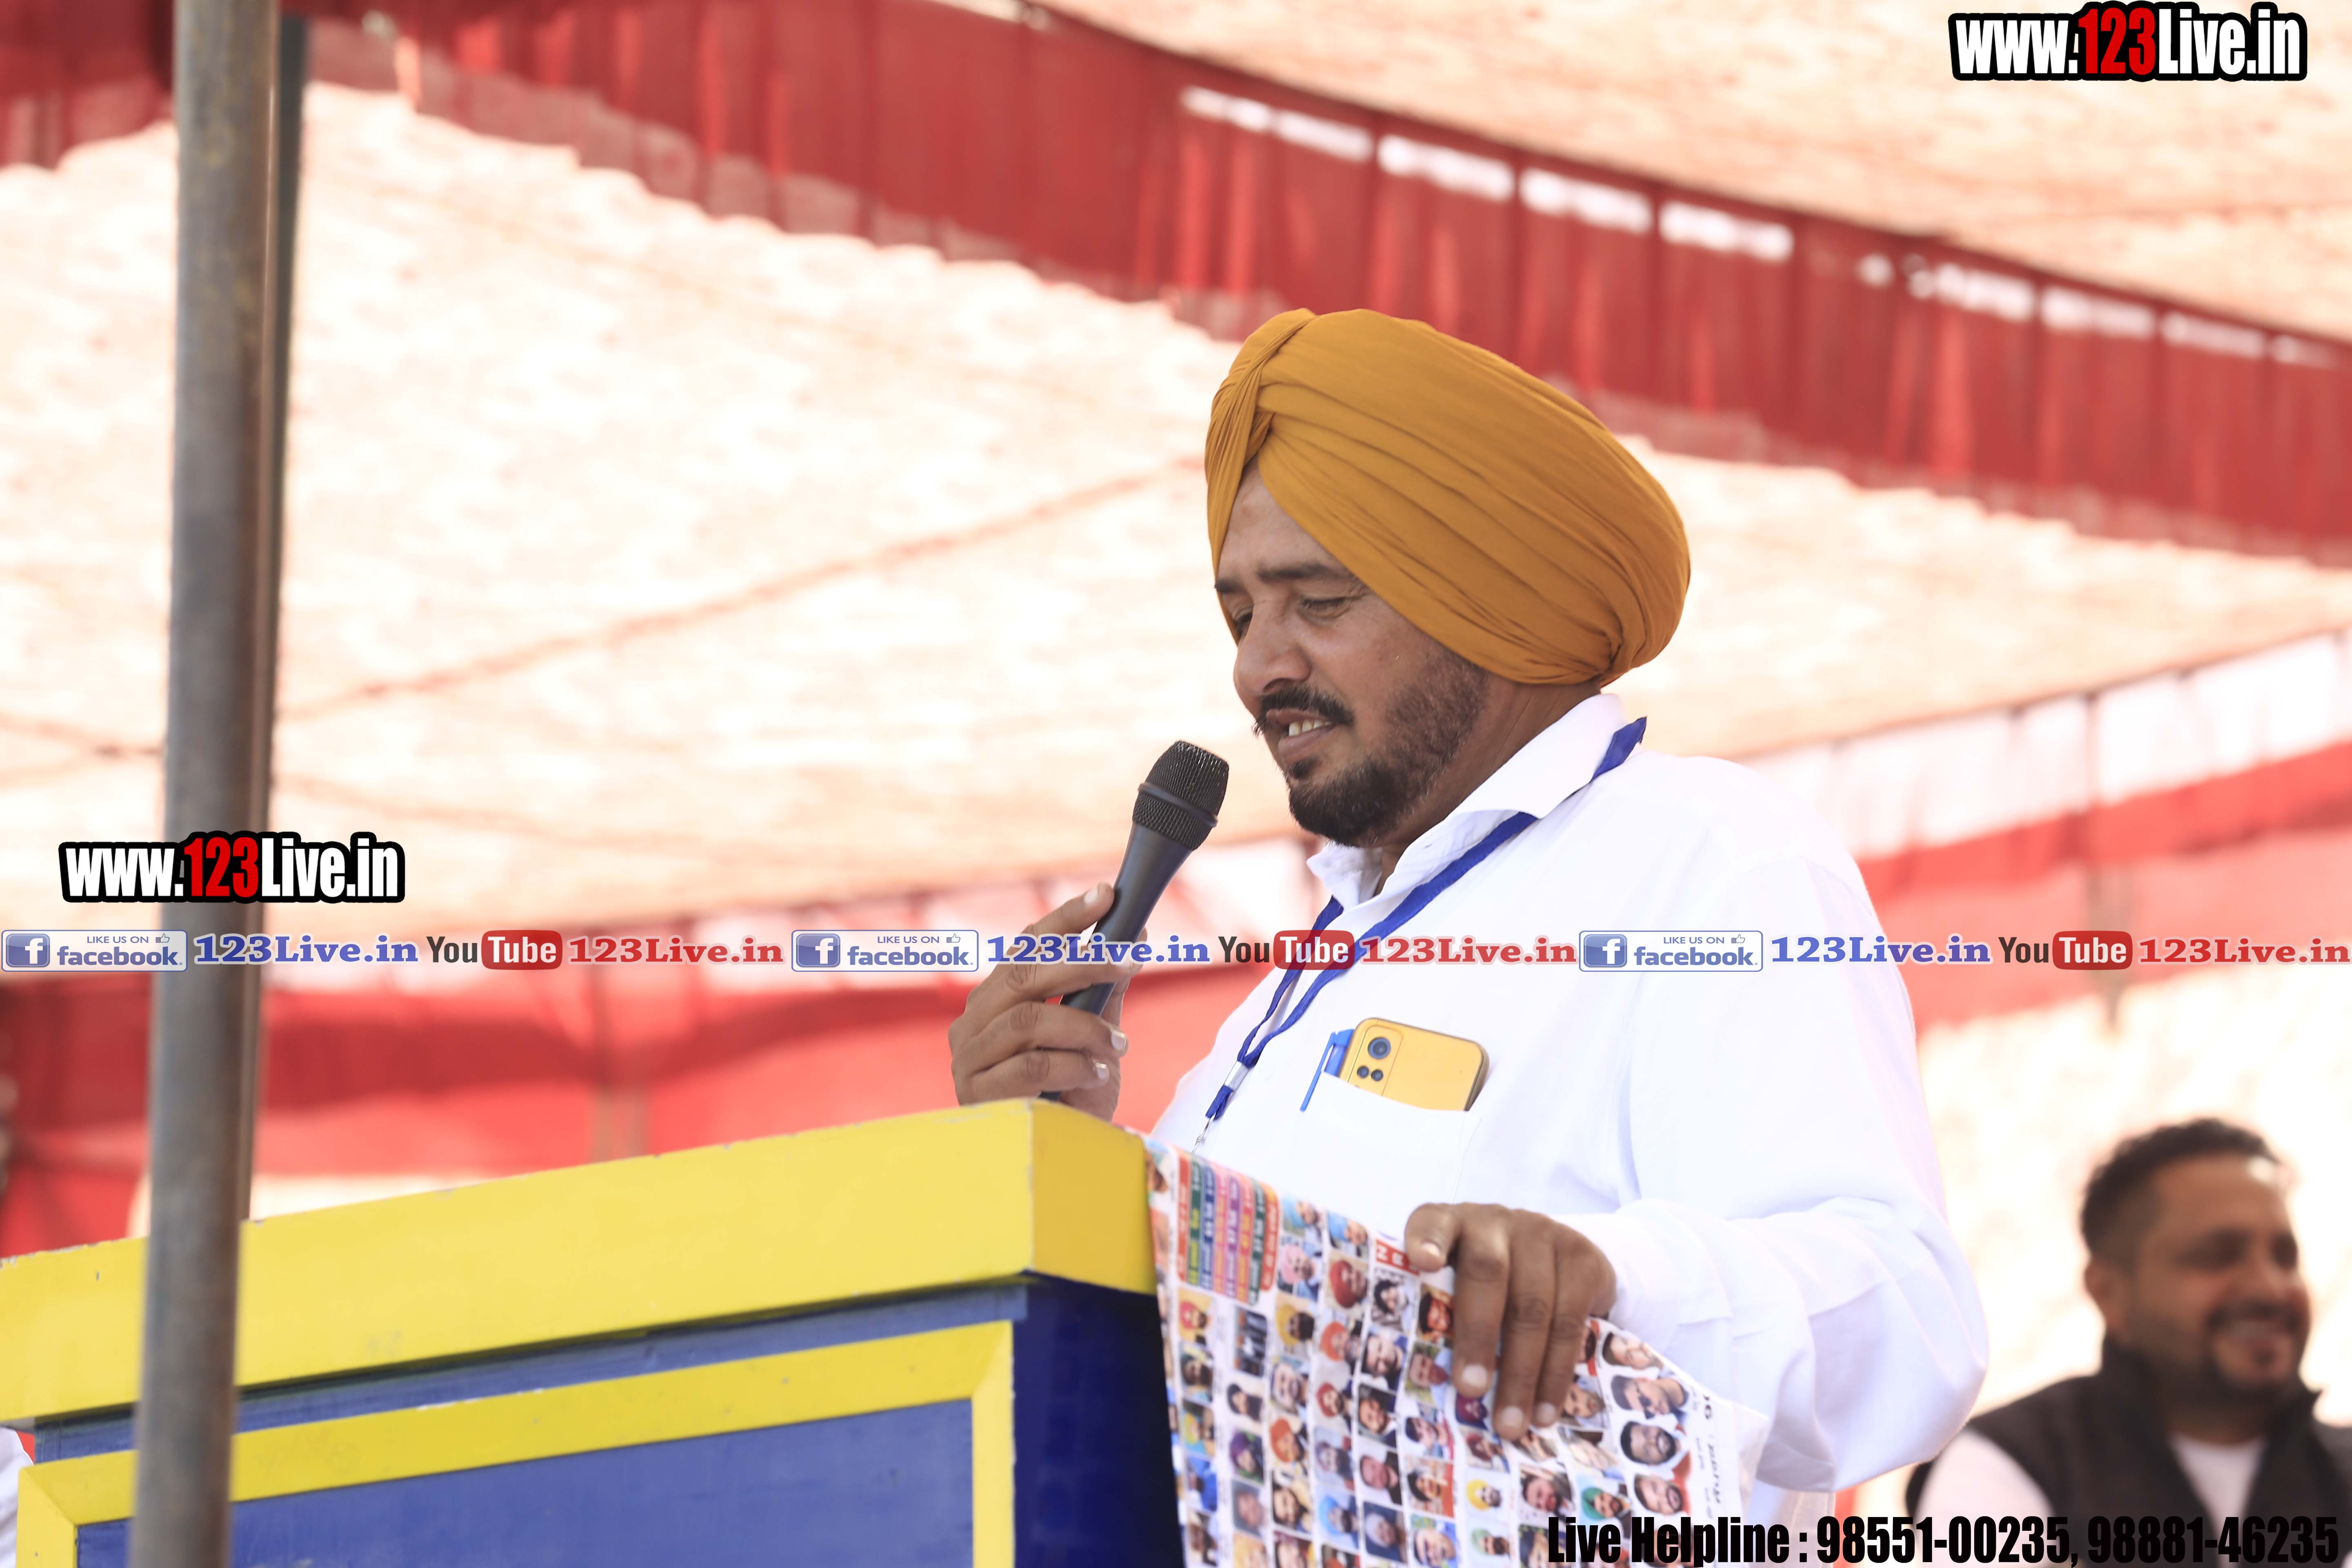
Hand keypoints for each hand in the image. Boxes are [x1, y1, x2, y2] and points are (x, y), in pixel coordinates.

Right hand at [949, 882, 1142, 1119]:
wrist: (1059, 1159)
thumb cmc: (1071, 1095)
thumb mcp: (1092, 1038)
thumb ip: (1103, 992)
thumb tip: (1134, 936)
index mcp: (996, 999)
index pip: (1026, 946)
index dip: (1065, 920)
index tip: (1106, 895)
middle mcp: (974, 1021)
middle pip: (1024, 976)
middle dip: (1084, 962)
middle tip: (1132, 960)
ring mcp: (969, 1057)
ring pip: (1028, 1020)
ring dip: (1084, 1029)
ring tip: (1119, 1045)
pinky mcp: (975, 1094)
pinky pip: (1030, 1066)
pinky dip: (1073, 1066)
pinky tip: (1097, 1075)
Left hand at [1403, 1203, 1616, 1441]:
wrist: (1554, 1260)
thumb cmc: (1484, 1286)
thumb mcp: (1455, 1287)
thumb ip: (1437, 1313)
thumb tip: (1418, 1384)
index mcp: (1451, 1224)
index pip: (1433, 1223)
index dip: (1427, 1239)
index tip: (1422, 1261)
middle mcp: (1495, 1221)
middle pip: (1488, 1272)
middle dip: (1479, 1336)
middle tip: (1470, 1389)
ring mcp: (1542, 1234)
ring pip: (1534, 1306)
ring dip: (1523, 1372)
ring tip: (1512, 1422)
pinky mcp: (1582, 1257)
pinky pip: (1571, 1320)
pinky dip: (1557, 1372)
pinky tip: (1546, 1408)